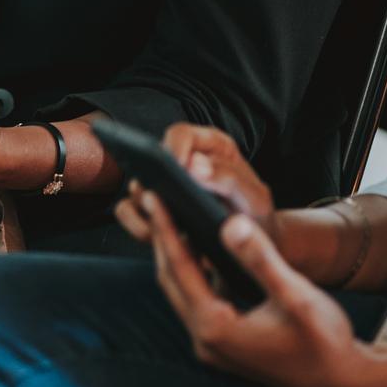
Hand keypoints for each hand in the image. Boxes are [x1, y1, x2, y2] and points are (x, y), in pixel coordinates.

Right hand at [116, 124, 281, 256]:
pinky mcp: (154, 210)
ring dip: (147, 209)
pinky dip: (136, 225)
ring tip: (166, 230)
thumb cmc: (257, 218)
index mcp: (209, 146)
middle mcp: (182, 161)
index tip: (175, 169)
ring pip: (136, 186)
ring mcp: (165, 185)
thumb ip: (229, 178)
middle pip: (150, 159)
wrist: (258, 251)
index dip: (172, 148)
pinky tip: (158, 239)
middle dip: (154, 183)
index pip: (179, 134)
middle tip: (165, 205)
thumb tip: (193, 164)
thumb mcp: (255, 198)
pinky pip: (128, 211)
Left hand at [143, 192, 362, 386]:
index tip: (154, 196)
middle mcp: (207, 341)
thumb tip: (230, 223)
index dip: (165, 229)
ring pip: (180, 291)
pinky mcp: (223, 344)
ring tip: (168, 215)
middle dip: (162, 237)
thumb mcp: (296, 295)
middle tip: (153, 197)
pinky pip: (194, 300)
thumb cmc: (325, 341)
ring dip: (173, 254)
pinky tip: (195, 248)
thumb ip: (261, 259)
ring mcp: (213, 346)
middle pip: (171, 279)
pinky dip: (189, 271)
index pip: (180, 268)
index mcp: (217, 329)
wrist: (343, 382)